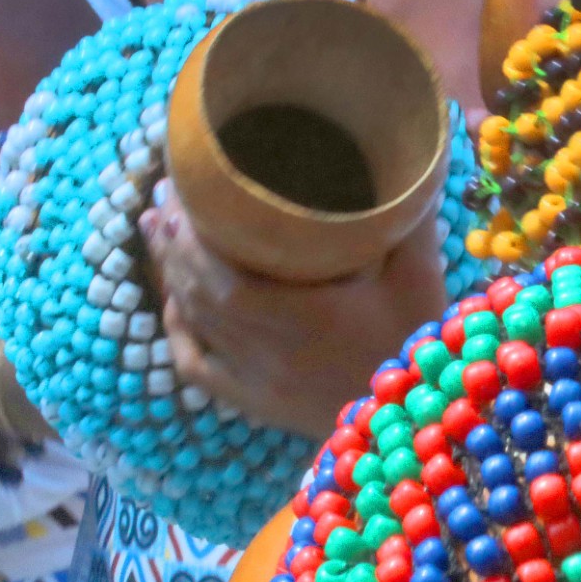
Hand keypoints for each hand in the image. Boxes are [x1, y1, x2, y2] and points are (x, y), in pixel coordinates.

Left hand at [146, 184, 451, 441]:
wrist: (417, 422)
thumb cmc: (420, 346)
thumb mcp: (423, 277)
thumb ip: (413, 218)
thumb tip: (414, 159)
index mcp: (308, 319)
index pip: (224, 278)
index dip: (192, 235)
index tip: (183, 189)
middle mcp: (272, 352)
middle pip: (199, 293)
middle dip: (174, 242)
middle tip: (164, 195)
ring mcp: (257, 383)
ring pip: (194, 324)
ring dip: (170, 274)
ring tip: (157, 229)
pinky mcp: (255, 403)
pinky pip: (196, 366)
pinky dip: (179, 329)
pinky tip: (175, 299)